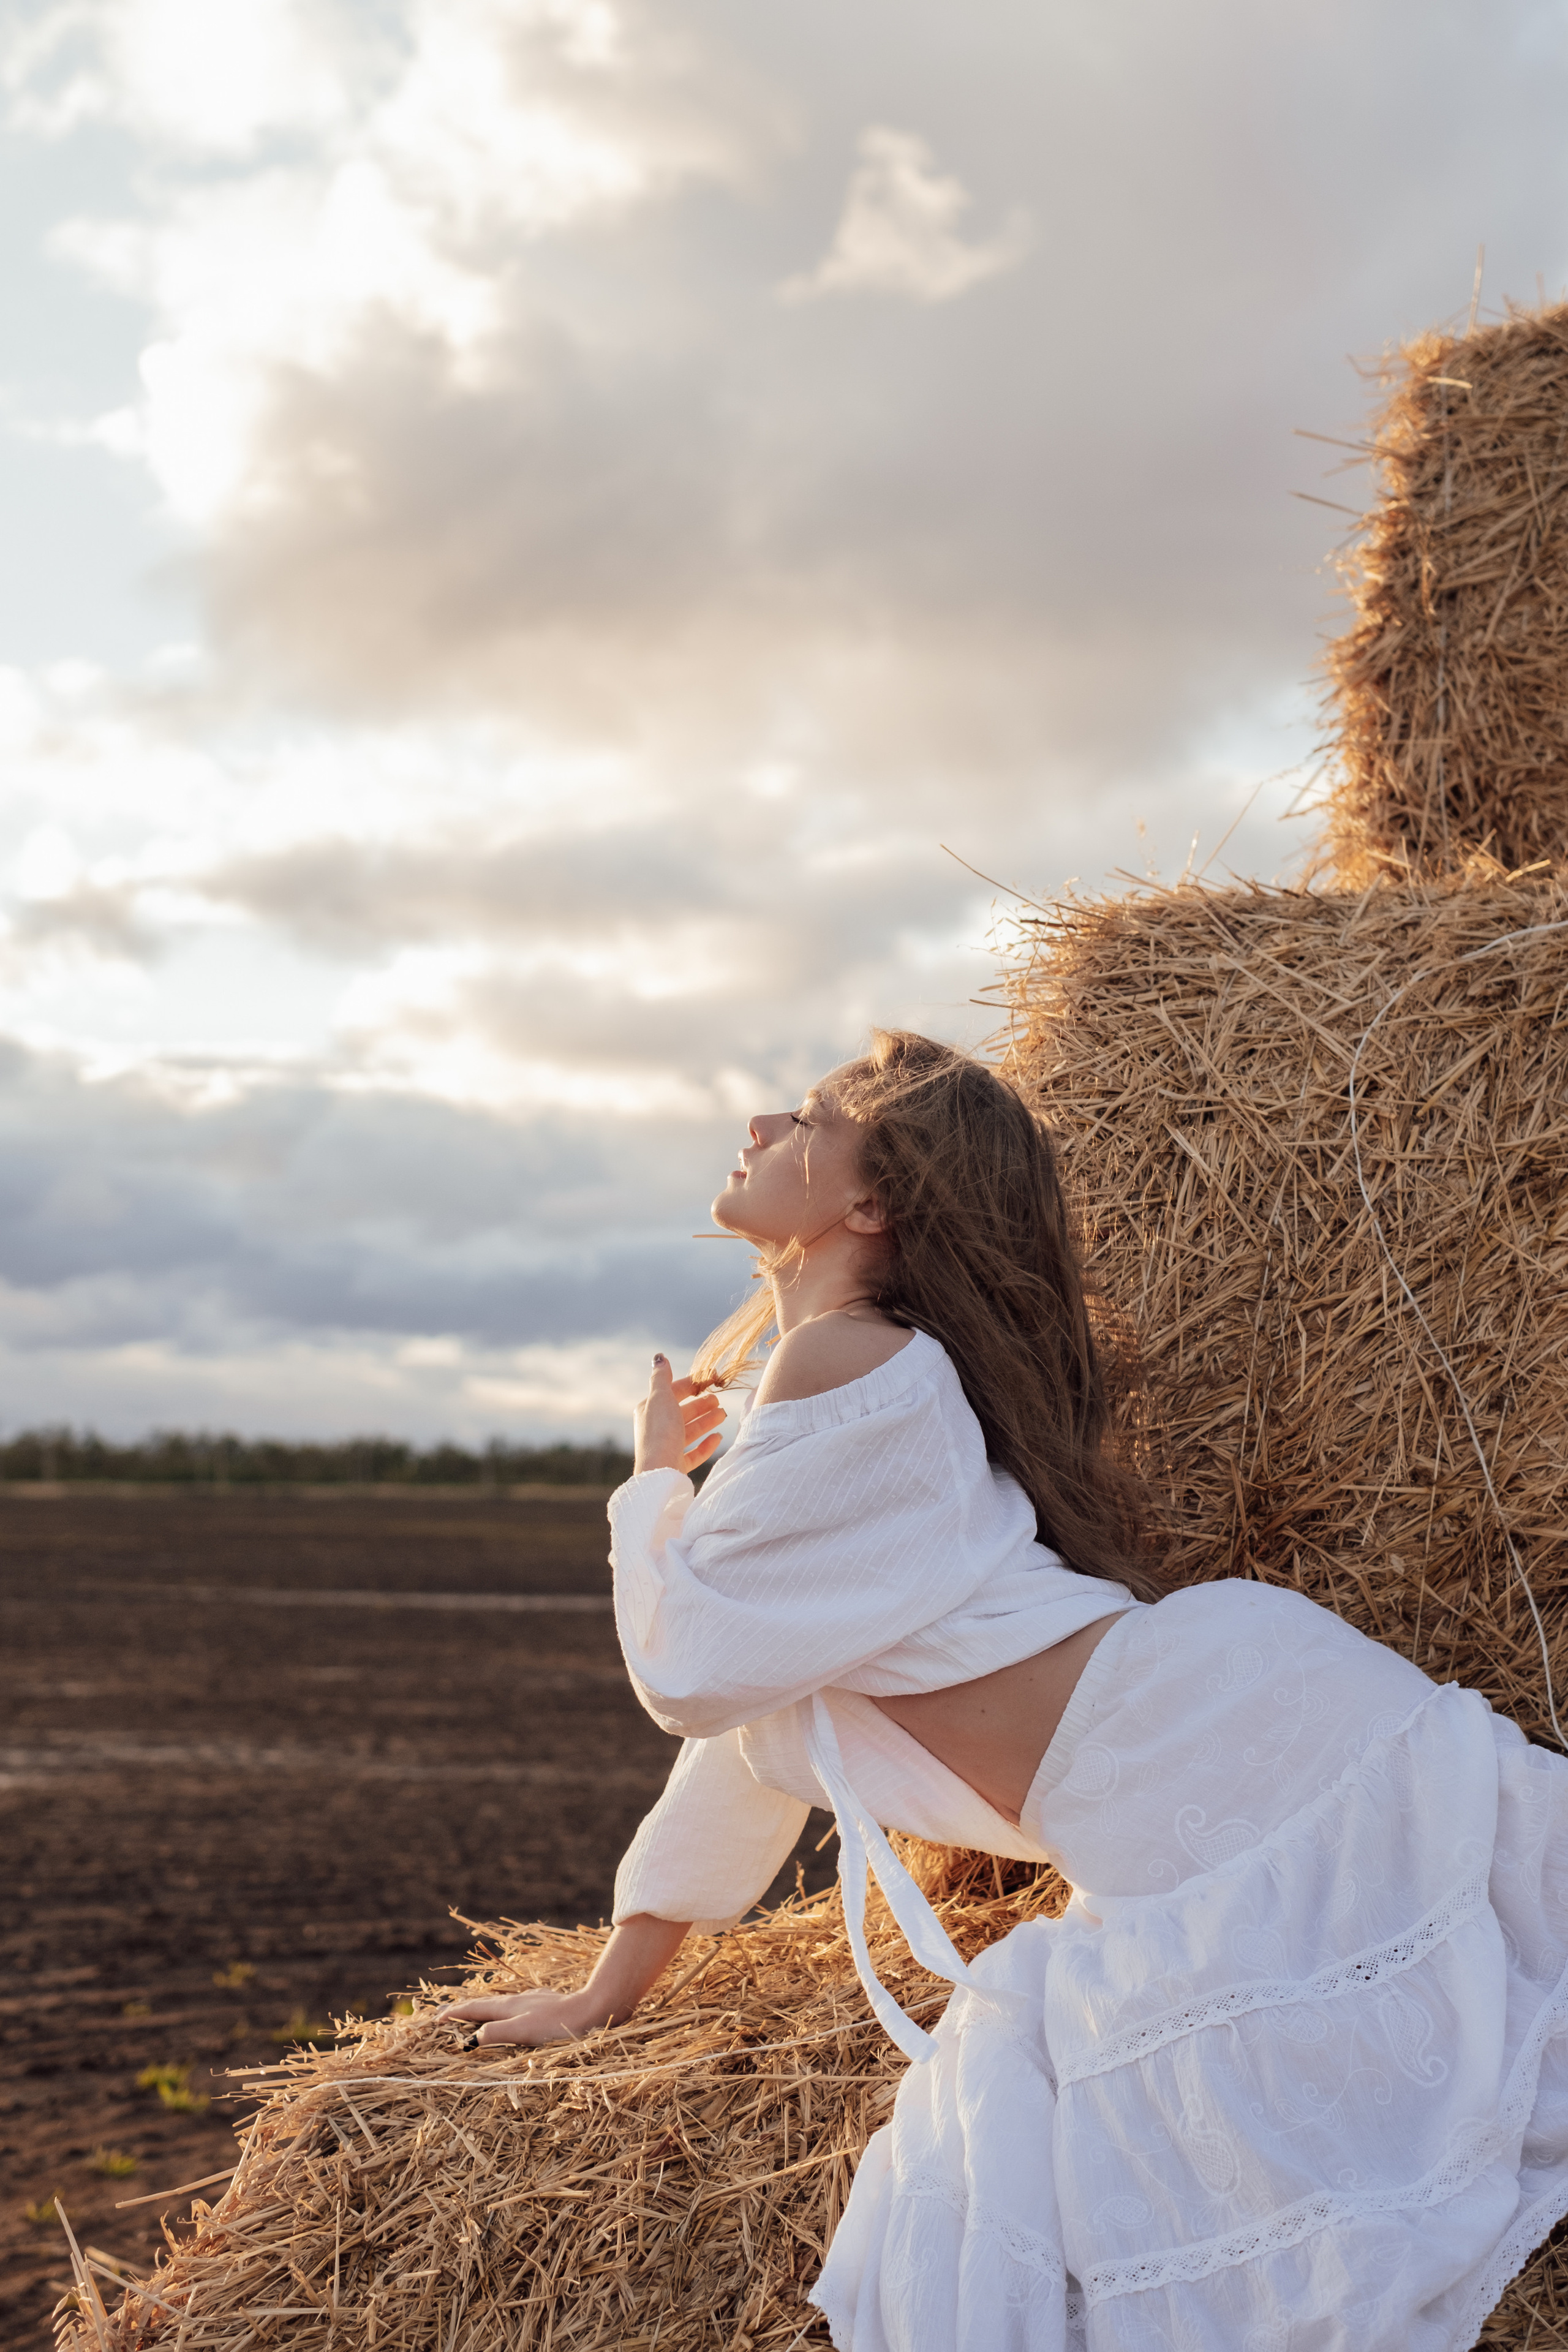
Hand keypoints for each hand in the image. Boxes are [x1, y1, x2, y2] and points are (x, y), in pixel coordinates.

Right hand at [436, 1987, 603, 2047]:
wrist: (593, 2010)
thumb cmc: (559, 2025)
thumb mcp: (524, 2032)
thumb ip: (497, 2033)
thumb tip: (471, 2037)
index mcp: (509, 2008)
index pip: (475, 2010)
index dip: (455, 2014)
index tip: (436, 2018)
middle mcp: (519, 2000)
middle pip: (485, 2004)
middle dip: (464, 2009)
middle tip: (446, 2014)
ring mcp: (533, 2000)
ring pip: (501, 2003)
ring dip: (483, 2008)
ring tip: (474, 2012)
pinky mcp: (546, 2004)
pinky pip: (516, 2006)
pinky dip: (503, 2010)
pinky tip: (513, 2011)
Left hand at [634, 1356, 725, 1476]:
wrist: (660, 1471)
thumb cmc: (660, 1432)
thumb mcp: (660, 1398)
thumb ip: (661, 1377)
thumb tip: (659, 1357)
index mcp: (650, 1410)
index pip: (674, 1392)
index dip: (693, 1384)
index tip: (713, 1379)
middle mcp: (656, 1428)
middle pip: (683, 1412)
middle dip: (701, 1404)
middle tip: (718, 1400)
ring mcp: (667, 1448)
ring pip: (690, 1431)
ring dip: (706, 1421)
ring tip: (722, 1415)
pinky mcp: (676, 1465)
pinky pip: (693, 1453)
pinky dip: (706, 1444)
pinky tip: (718, 1437)